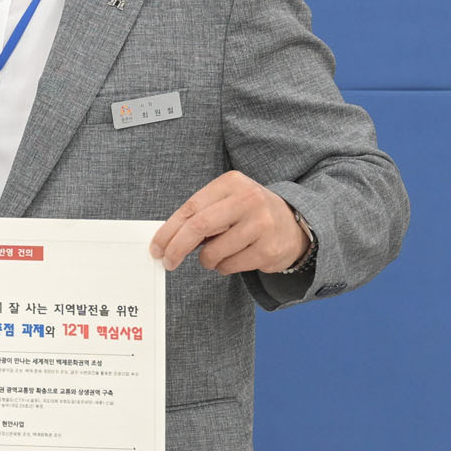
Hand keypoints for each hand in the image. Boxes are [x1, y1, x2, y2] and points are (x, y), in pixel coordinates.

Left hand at [149, 170, 306, 274]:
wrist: (294, 224)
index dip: (169, 230)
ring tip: (213, 256)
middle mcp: (248, 199)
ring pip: (214, 252)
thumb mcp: (226, 202)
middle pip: (199, 226)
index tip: (157, 247)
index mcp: (232, 183)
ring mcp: (261, 224)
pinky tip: (233, 258)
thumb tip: (166, 239)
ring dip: (206, 260)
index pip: (191, 207)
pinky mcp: (269, 249)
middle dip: (177, 247)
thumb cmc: (249, 213)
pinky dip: (223, 267)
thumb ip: (200, 214)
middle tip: (168, 261)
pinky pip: (230, 266)